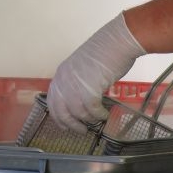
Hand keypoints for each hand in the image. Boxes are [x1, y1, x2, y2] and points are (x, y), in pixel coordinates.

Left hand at [47, 13, 146, 131]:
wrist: (118, 41)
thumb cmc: (106, 50)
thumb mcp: (84, 66)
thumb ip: (78, 81)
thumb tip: (82, 99)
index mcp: (61, 74)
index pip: (53, 101)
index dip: (59, 116)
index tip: (65, 125)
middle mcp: (64, 80)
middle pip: (61, 111)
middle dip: (71, 124)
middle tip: (81, 131)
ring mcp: (75, 85)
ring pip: (78, 113)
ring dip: (89, 119)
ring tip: (98, 119)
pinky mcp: (89, 89)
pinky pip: (92, 110)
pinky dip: (98, 114)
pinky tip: (105, 114)